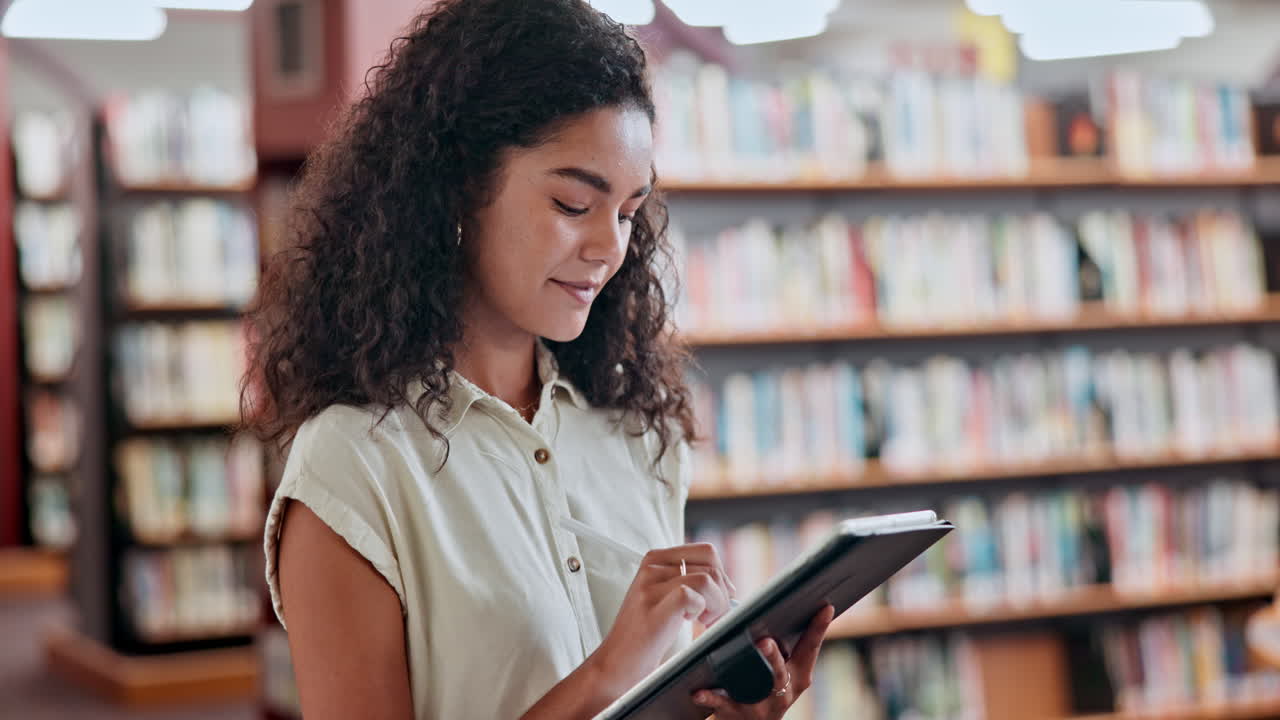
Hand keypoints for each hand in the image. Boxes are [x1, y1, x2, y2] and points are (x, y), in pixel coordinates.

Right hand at [587, 543, 736, 700]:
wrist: (617, 662)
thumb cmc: (644, 635)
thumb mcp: (664, 597)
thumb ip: (689, 583)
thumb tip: (728, 586)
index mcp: (655, 560)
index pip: (705, 551)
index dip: (722, 575)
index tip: (721, 597)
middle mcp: (651, 568)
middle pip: (710, 565)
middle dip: (723, 592)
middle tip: (715, 614)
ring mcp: (650, 585)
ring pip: (706, 579)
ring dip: (717, 604)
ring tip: (704, 620)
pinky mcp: (653, 606)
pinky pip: (692, 595)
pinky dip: (701, 610)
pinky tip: (691, 622)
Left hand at [691, 604, 835, 719]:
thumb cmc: (765, 686)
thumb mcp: (780, 671)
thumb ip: (779, 645)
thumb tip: (765, 604)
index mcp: (797, 675)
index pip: (810, 648)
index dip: (818, 628)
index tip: (825, 607)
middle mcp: (783, 692)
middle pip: (778, 672)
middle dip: (772, 657)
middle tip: (765, 642)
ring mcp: (761, 705)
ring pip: (753, 688)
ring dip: (744, 675)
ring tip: (735, 661)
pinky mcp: (736, 714)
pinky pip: (722, 704)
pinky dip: (710, 697)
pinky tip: (698, 692)